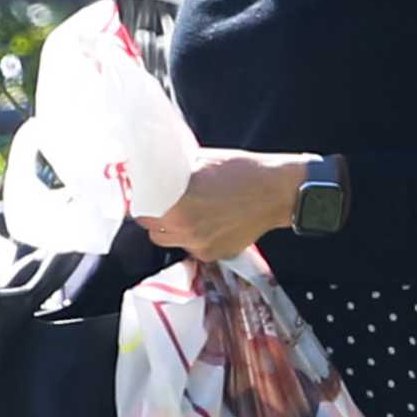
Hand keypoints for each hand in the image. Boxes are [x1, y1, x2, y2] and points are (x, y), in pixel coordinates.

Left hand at [135, 149, 310, 261]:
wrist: (275, 192)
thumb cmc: (242, 172)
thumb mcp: (201, 162)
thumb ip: (176, 171)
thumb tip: (157, 168)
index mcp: (177, 206)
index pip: (142, 212)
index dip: (143, 202)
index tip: (145, 196)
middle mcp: (185, 230)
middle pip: (152, 230)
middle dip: (155, 217)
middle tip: (164, 203)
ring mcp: (200, 245)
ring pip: (171, 242)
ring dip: (171, 230)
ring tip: (185, 214)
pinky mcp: (215, 254)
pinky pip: (193, 249)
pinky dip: (194, 238)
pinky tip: (206, 222)